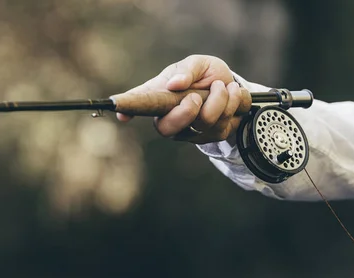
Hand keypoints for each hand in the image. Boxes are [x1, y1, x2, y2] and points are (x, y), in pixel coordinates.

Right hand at [116, 55, 243, 143]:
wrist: (233, 86)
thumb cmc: (206, 74)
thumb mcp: (198, 64)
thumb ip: (187, 70)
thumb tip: (175, 84)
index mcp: (159, 97)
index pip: (137, 103)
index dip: (128, 108)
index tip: (121, 113)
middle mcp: (169, 118)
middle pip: (167, 128)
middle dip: (185, 112)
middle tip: (195, 96)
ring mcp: (189, 131)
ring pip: (203, 123)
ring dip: (219, 99)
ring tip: (222, 86)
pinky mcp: (210, 137)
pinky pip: (222, 125)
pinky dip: (232, 104)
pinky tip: (231, 94)